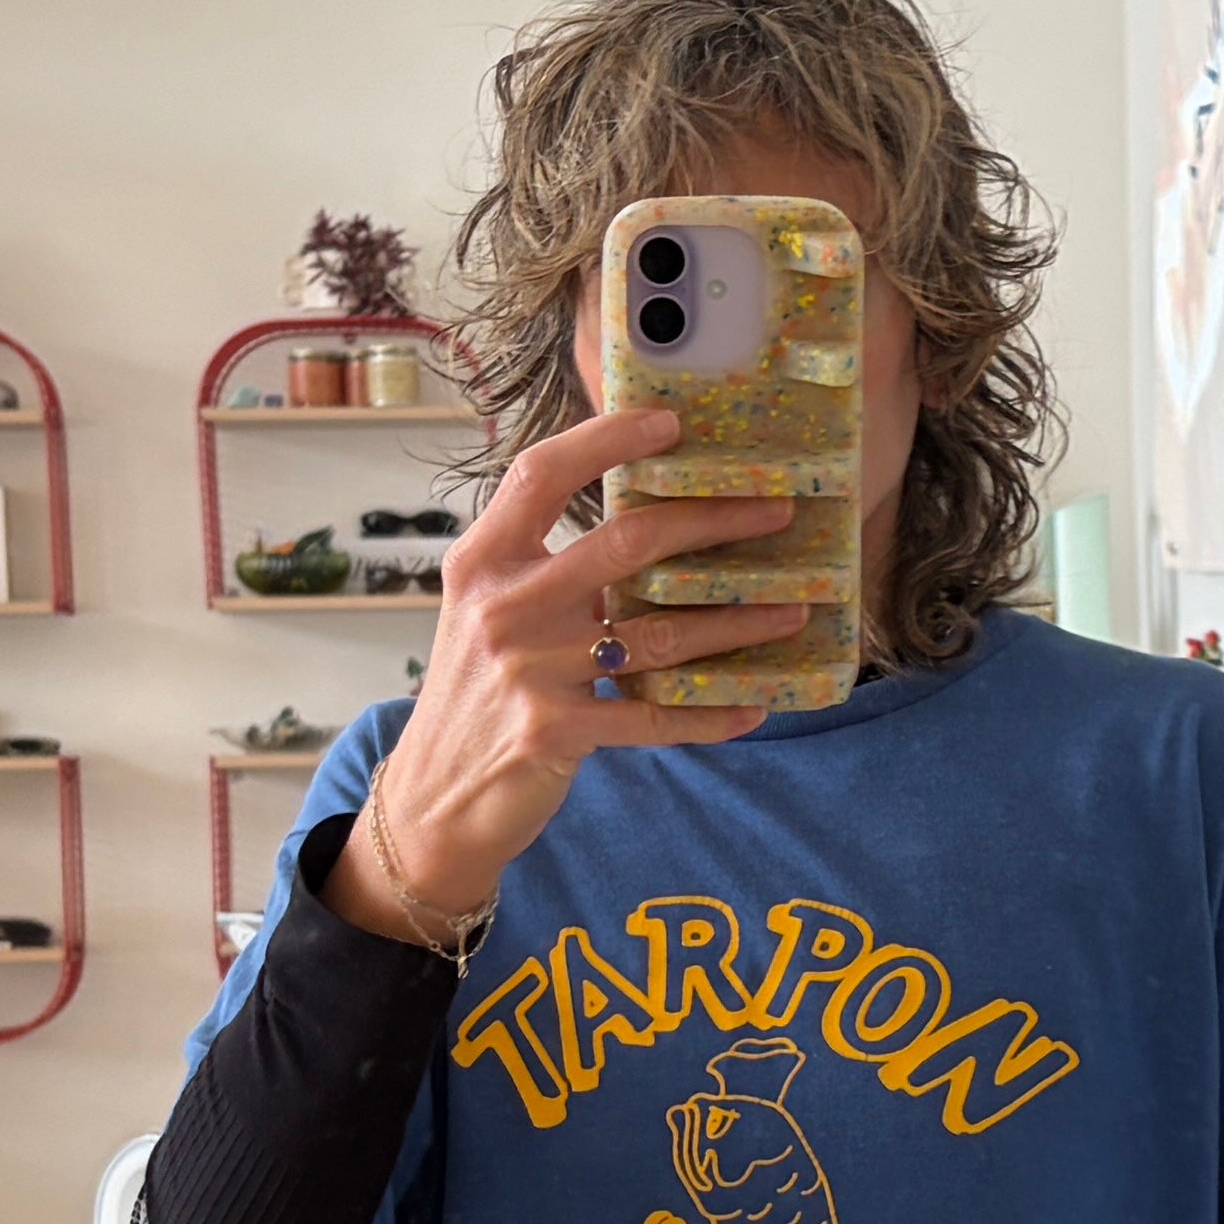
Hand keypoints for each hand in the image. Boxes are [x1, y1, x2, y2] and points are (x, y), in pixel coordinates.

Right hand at [322, 405, 810, 942]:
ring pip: (658, 634)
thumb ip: (548, 574)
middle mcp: (503, 607)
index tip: (670, 423)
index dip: (606, 440)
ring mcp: (529, 670)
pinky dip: (708, 715)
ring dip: (735, 622)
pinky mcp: (555, 732)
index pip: (543, 473)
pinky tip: (753, 707)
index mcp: (482, 563)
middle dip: (712, 522)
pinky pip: (653, 719)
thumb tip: (641, 534)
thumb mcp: (489, 619)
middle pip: (625, 543)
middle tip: (775, 512)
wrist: (432, 801)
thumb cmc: (475, 700)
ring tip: (791, 611)